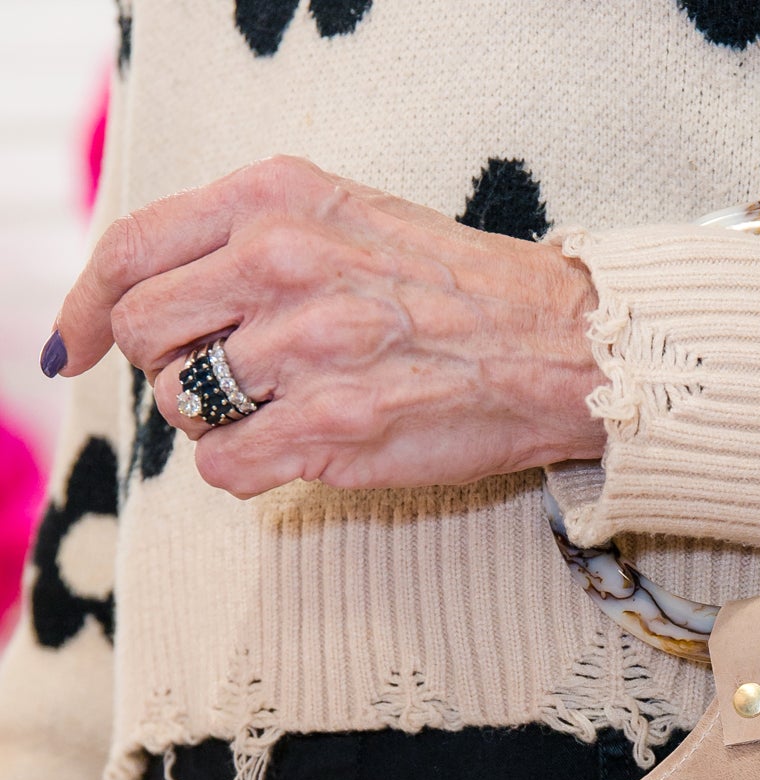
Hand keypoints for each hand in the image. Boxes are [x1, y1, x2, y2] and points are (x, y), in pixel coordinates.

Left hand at [52, 155, 607, 498]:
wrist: (556, 345)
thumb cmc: (451, 290)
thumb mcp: (341, 216)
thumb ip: (247, 240)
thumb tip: (152, 297)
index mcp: (275, 200)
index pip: (131, 252)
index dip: (86, 308)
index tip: (74, 346)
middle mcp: (281, 263)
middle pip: (142, 334)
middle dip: (166, 366)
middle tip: (221, 380)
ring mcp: (306, 348)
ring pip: (181, 404)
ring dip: (214, 421)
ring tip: (279, 410)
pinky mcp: (333, 428)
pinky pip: (224, 466)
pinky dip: (244, 470)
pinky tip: (292, 451)